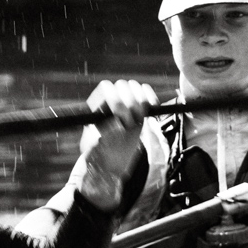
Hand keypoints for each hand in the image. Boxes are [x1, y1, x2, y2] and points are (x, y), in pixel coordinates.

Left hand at [76, 79, 157, 210]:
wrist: (110, 162)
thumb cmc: (98, 154)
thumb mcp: (94, 147)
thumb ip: (102, 134)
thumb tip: (116, 123)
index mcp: (96, 106)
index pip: (107, 89)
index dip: (116, 99)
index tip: (122, 118)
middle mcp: (109, 101)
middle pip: (122, 86)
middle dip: (130, 103)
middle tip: (131, 123)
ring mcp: (124, 102)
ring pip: (135, 87)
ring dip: (141, 101)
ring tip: (139, 118)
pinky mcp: (138, 108)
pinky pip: (146, 93)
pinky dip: (151, 97)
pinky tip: (153, 107)